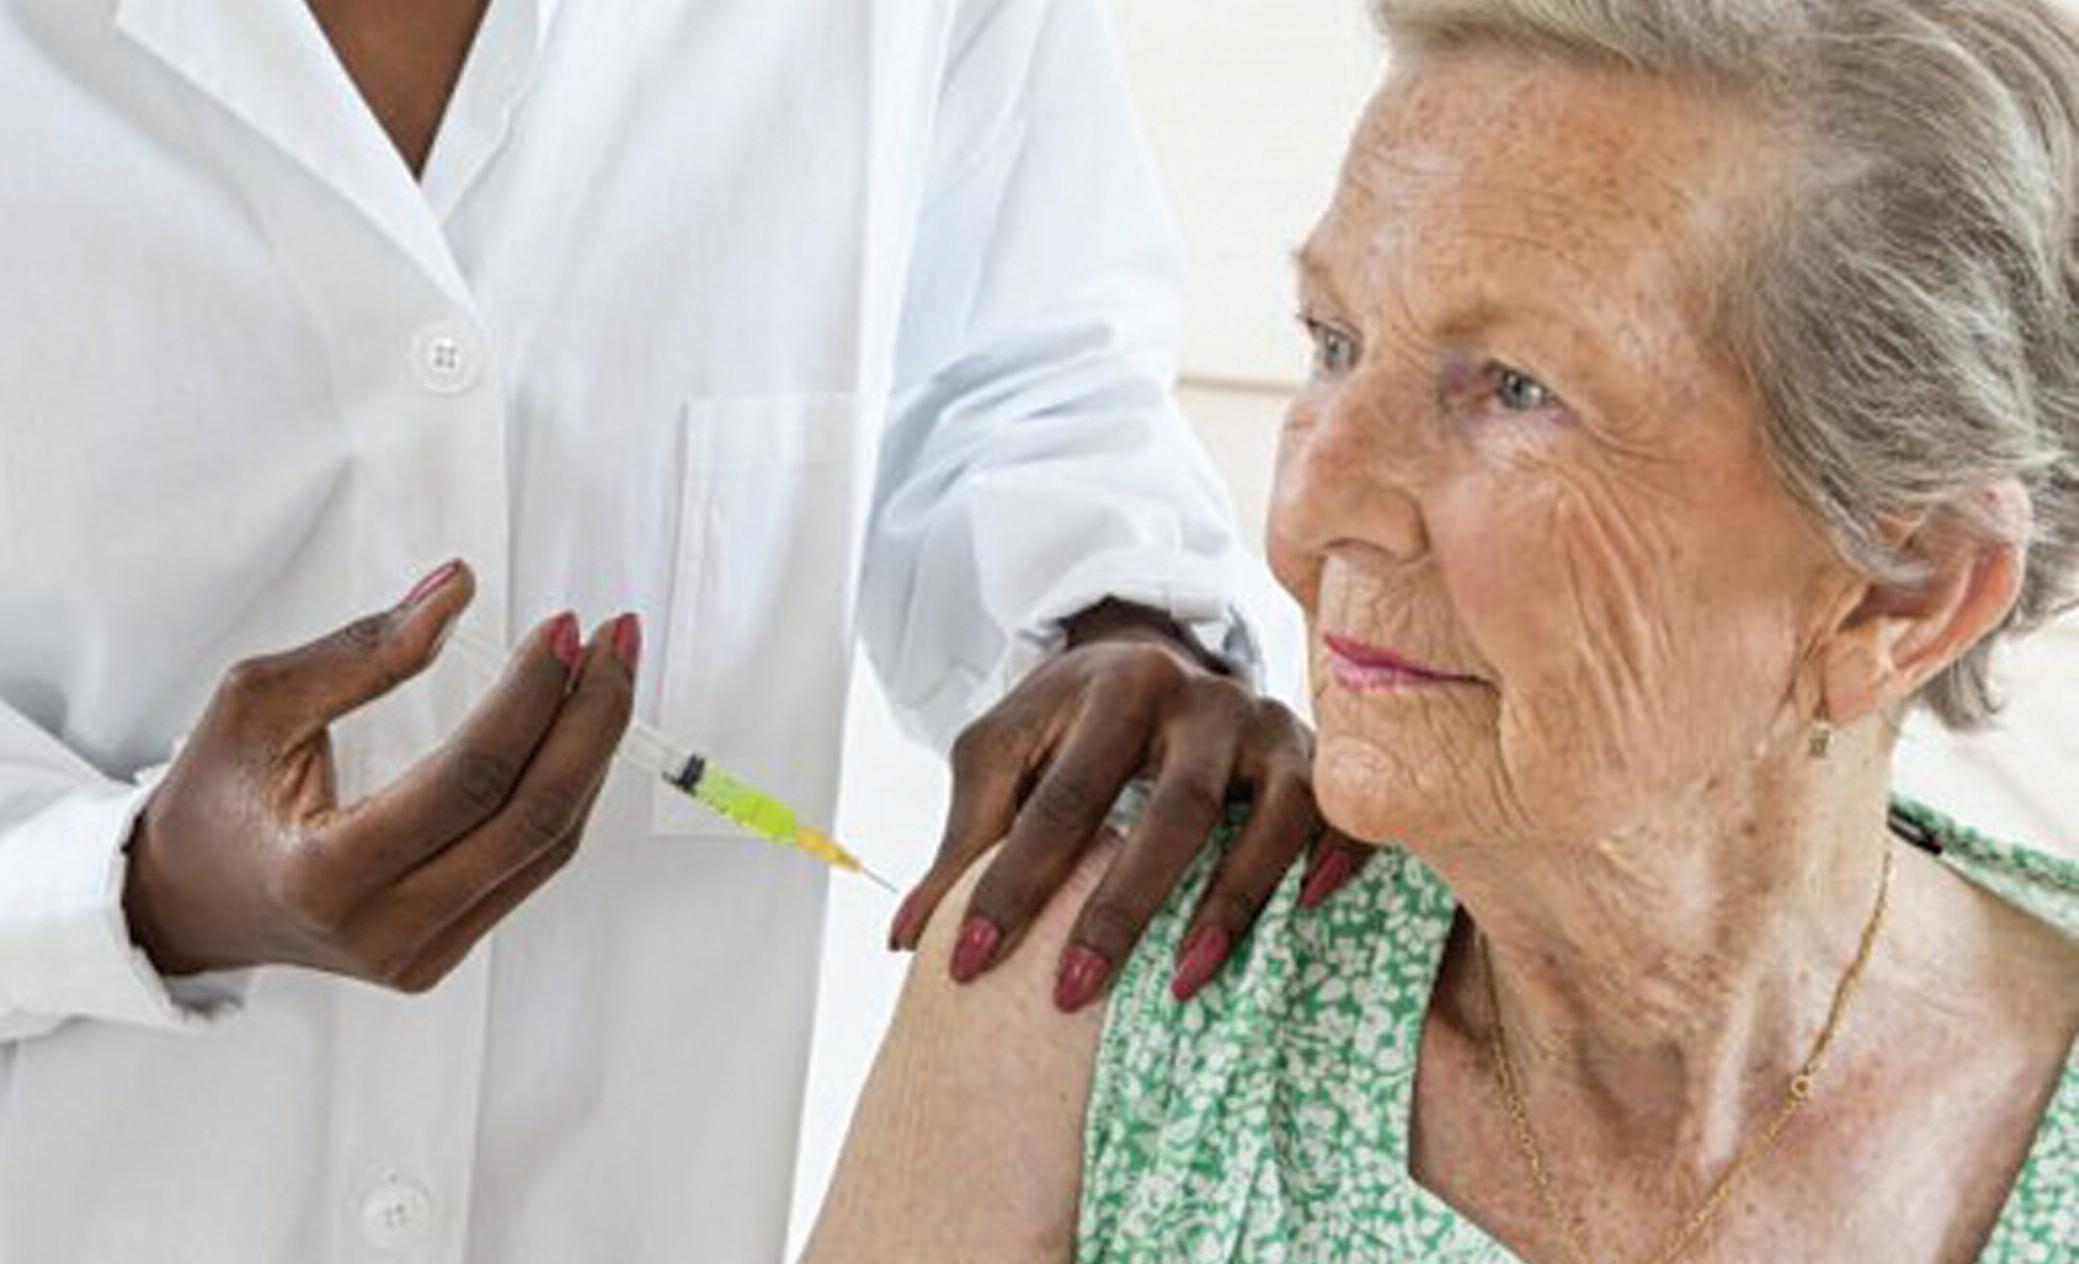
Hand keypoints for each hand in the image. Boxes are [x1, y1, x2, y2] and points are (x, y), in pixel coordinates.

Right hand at [122, 561, 638, 991]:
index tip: (564, 627)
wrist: (189, 903)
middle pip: (532, 819)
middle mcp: (383, 930)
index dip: (531, 698)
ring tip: (612, 669)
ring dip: (593, 750)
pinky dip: (567, 789)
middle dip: (593, 719)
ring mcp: (423, 954)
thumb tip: (459, 588)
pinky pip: (533, 864)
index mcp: (323, 876)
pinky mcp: (447, 952)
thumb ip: (364, 650)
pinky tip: (579, 727)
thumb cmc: (216, 796)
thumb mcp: (259, 704)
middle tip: (617, 638)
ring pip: (548, 845)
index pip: (467, 780)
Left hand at [889, 603, 1369, 1010]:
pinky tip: (1306, 913)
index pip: (1063, 799)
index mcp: (1115, 687)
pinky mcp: (1318, 755)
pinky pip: (1342, 812)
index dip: (1012, 886)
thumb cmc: (1067, 722)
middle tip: (1069, 994)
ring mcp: (1267, 725)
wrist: (1149, 654)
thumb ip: (963, 839)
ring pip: (1269, 817)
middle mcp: (1202, 698)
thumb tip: (906, 941)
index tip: (966, 966)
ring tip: (1180, 984)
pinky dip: (1333, 860)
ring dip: (1230, 905)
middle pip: (1172, 811)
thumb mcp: (1002, 753)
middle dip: (1120, 910)